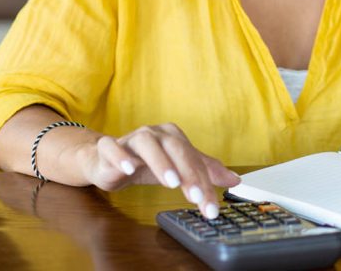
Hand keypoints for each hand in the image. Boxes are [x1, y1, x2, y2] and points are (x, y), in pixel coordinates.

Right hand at [75, 123, 240, 218]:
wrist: (106, 161)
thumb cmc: (144, 164)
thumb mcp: (177, 169)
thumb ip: (204, 172)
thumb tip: (234, 180)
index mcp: (172, 136)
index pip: (193, 159)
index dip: (205, 182)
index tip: (211, 206)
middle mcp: (153, 134)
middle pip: (175, 148)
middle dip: (188, 173)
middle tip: (197, 196)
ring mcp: (130, 139)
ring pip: (146, 144)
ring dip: (160, 162)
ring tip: (171, 182)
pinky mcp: (108, 147)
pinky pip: (112, 147)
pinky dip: (121, 156)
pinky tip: (129, 169)